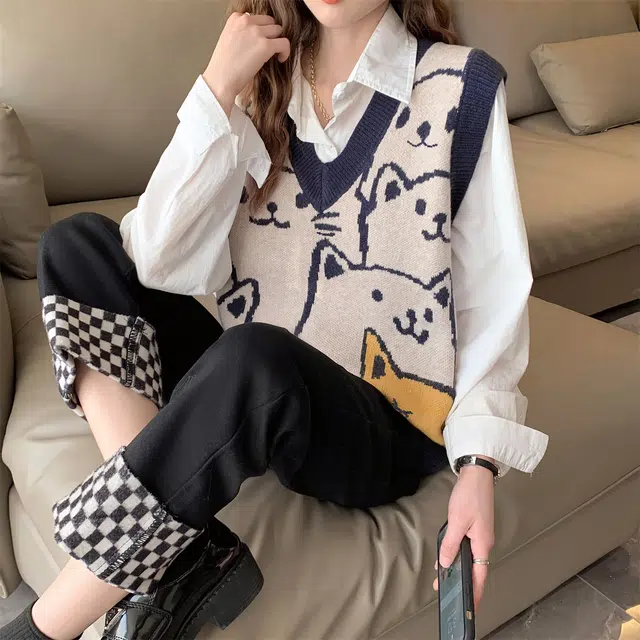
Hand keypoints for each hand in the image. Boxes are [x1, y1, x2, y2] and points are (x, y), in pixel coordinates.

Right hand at [203, 13, 290, 115]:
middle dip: (270, 35)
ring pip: (278, 30)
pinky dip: (285, 51)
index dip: (260, 31)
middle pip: (269, 22)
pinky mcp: (265, 45)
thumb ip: (241, 33)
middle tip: (267, 49)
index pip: (257, 18)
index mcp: (235, 18)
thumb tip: (257, 36)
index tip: (258, 43)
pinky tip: (280, 59)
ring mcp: (256, 32)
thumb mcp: (228, 40)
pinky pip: (284, 43)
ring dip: (277, 42)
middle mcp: (246, 21)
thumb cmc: (223, 67)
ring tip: (273, 55)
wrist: (220, 80)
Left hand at [433, 462, 494, 606]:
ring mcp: (480, 534)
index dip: (475, 592)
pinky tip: (445, 555)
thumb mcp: (457, 521)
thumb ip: (451, 544)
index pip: (480, 576)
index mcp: (482, 544)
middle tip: (446, 592)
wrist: (476, 474)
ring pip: (469, 557)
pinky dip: (456, 553)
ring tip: (442, 577)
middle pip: (474, 569)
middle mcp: (483, 542)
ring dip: (457, 567)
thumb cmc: (470, 495)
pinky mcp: (475, 526)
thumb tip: (447, 563)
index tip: (469, 606)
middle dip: (462, 582)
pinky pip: (466, 546)